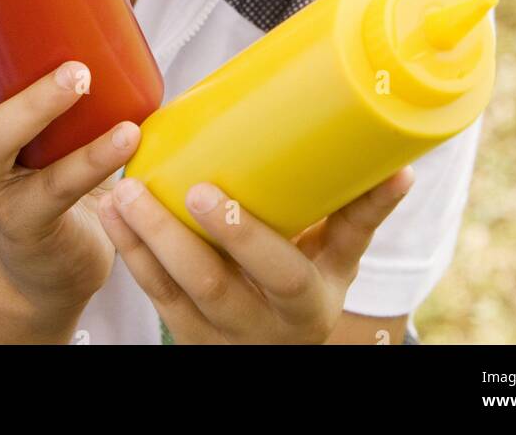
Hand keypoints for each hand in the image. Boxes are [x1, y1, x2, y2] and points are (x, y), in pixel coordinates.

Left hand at [95, 166, 414, 343]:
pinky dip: (128, 254)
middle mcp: (259, 324)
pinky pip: (152, 296)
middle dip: (174, 237)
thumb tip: (404, 166)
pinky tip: (111, 213)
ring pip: (172, 292)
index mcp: (307, 302)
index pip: (279, 274)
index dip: (245, 236)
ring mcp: (216, 333)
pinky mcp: (185, 331)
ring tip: (120, 192)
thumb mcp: (343, 258)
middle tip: (145, 188)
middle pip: (213, 286)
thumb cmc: (315, 283)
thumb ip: (363, 212)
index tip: (212, 194)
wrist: (283, 349)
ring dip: (140, 242)